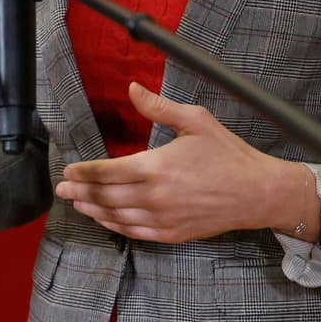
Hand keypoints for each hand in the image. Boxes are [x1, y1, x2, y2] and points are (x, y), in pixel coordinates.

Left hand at [55, 82, 319, 243]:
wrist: (258, 193)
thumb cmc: (228, 154)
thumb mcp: (195, 121)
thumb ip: (158, 107)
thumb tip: (131, 88)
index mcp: (156, 167)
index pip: (107, 171)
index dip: (84, 172)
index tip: (69, 169)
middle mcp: (154, 196)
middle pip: (105, 196)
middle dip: (80, 191)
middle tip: (62, 189)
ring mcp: (162, 218)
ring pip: (116, 216)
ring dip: (93, 210)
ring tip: (77, 203)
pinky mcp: (172, 233)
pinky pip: (134, 232)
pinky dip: (115, 226)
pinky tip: (105, 219)